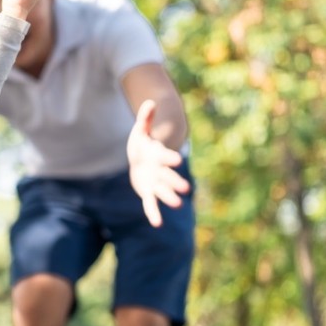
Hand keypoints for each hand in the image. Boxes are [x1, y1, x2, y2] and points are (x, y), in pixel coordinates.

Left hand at [127, 100, 190, 226]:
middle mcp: (160, 171)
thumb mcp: (140, 131)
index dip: (169, 158)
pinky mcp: (148, 192)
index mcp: (159, 155)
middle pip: (168, 176)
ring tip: (178, 204)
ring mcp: (155, 183)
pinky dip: (153, 213)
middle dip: (175, 182)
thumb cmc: (142, 144)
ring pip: (163, 191)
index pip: (165, 156)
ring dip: (169, 197)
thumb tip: (149, 101)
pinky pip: (150, 203)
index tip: (176, 161)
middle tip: (185, 189)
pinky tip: (157, 224)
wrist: (141, 159)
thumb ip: (145, 118)